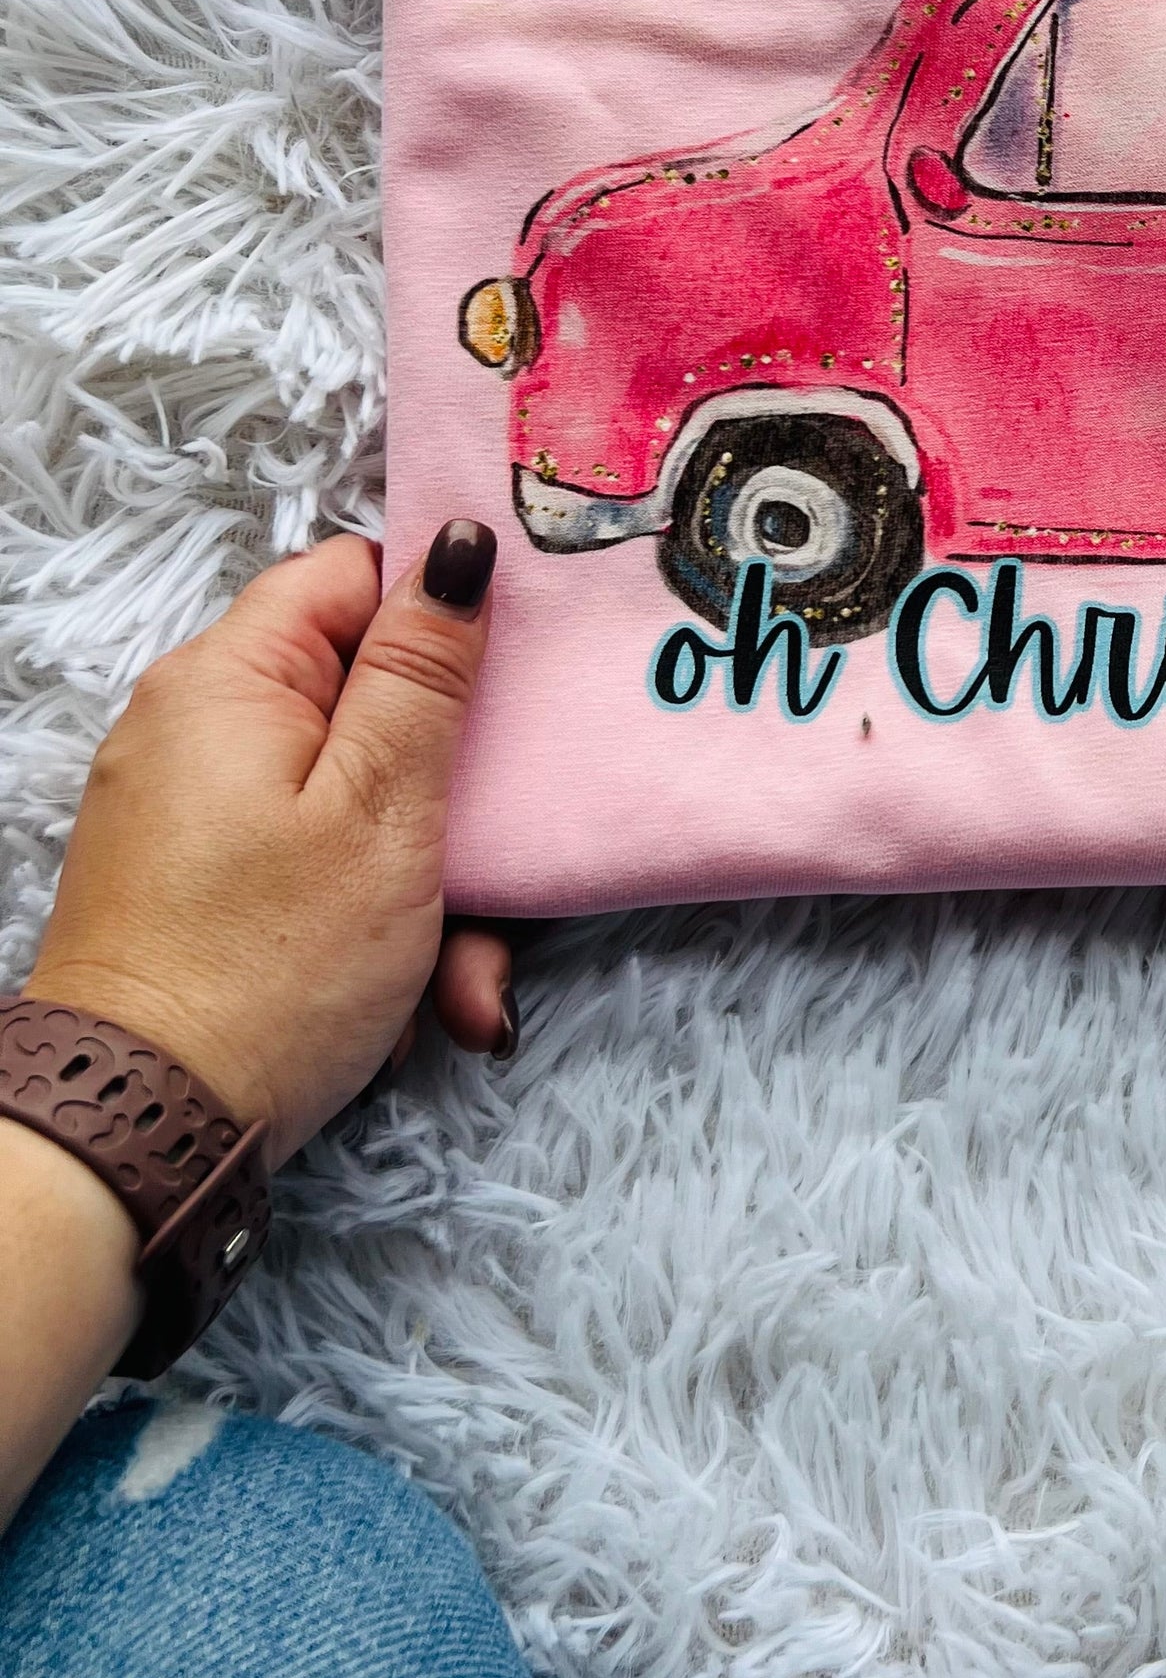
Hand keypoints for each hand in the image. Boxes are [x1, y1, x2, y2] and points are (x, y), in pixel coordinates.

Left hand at [24, 525, 514, 1164]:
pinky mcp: (202, 885)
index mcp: (228, 680)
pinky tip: (410, 1013)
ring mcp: (195, 812)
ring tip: (460, 983)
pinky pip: (316, 871)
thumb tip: (455, 545)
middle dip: (452, 797)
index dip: (442, 622)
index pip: (353, 579)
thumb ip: (424, 673)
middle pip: (366, 706)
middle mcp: (196, 729)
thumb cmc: (267, 969)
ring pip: (356, 806)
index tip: (511, 688)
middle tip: (501, 878)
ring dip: (432, 891)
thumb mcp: (383, 809)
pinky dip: (375, 930)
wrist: (141, 1133)